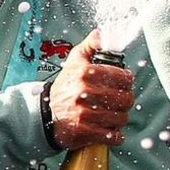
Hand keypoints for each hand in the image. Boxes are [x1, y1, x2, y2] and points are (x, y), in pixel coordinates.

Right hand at [46, 33, 133, 148]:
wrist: (43, 116)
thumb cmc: (63, 88)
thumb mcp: (73, 62)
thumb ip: (90, 46)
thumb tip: (103, 33)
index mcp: (84, 73)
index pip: (124, 77)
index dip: (126, 82)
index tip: (120, 85)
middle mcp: (83, 92)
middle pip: (126, 99)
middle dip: (124, 101)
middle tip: (116, 102)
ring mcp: (83, 113)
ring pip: (121, 117)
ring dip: (119, 119)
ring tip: (109, 115)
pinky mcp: (83, 132)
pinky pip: (113, 136)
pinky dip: (114, 135)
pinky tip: (107, 130)